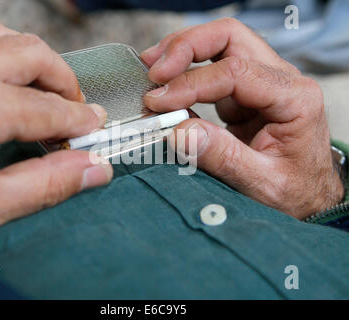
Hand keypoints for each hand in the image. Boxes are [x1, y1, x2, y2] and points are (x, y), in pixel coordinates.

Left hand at [0, 22, 112, 247]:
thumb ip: (49, 184)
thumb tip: (94, 169)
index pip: (53, 110)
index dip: (81, 122)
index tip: (95, 129)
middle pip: (36, 56)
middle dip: (65, 83)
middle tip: (75, 111)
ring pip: (4, 37)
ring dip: (35, 62)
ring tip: (45, 92)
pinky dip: (0, 51)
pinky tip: (6, 76)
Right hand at [141, 18, 343, 218]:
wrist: (306, 197)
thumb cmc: (294, 192)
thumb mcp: (262, 183)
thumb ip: (223, 158)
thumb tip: (180, 132)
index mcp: (295, 98)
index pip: (236, 71)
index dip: (191, 83)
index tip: (159, 102)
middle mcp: (281, 81)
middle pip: (229, 38)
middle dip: (186, 47)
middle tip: (154, 70)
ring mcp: (261, 85)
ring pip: (219, 46)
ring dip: (182, 53)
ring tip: (152, 70)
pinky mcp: (243, 95)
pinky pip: (211, 71)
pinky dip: (184, 74)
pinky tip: (167, 89)